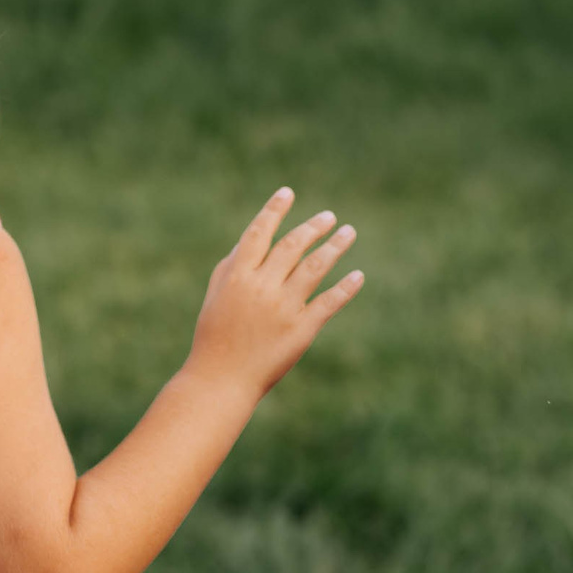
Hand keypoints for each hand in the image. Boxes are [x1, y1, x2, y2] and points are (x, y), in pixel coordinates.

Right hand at [185, 188, 363, 396]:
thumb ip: (232, 265)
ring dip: (335, 246)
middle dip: (313, 227)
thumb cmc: (215, 336)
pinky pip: (329, 302)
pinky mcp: (301, 330)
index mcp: (238, 275)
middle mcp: (262, 287)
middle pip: (293, 246)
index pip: (260, 233)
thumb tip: (253, 239)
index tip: (288, 192)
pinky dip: (346, 287)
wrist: (221, 380)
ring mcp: (283, 308)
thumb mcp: (216, 295)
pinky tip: (358, 275)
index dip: (274, 210)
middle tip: (329, 216)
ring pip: (315, 267)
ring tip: (349, 232)